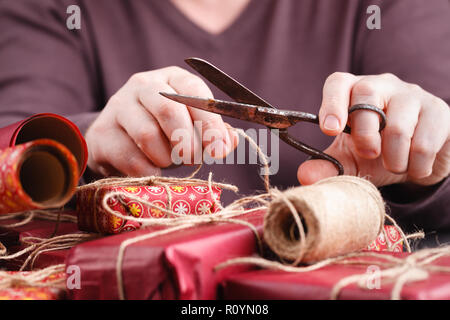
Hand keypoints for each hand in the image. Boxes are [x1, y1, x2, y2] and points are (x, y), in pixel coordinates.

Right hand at [85, 66, 237, 176]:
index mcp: (172, 79)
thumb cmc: (163, 131)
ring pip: (148, 134)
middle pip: (169, 109)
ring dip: (166, 157)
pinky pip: (130, 156)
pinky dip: (149, 170)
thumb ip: (214, 132)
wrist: (117, 139)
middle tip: (193, 159)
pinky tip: (153, 169)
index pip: (194, 92)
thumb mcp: (192, 127)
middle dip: (187, 142)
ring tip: (169, 161)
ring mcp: (119, 106)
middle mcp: (143, 85)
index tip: (219, 149)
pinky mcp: (102, 133)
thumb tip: (232, 141)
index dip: (209, 123)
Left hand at [297, 72, 449, 186]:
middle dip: (364, 134)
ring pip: (399, 126)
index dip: (332, 103)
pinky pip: (425, 143)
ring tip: (394, 166)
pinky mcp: (439, 111)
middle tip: (369, 154)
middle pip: (367, 96)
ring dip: (394, 159)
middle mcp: (382, 85)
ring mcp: (413, 95)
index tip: (329, 130)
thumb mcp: (349, 160)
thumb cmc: (377, 152)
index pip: (338, 83)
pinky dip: (416, 165)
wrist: (418, 160)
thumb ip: (327, 166)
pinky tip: (414, 167)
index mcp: (353, 92)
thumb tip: (304, 176)